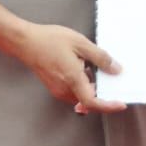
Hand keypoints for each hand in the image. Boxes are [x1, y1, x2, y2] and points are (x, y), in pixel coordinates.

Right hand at [13, 22, 127, 112]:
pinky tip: (78, 65)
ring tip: (86, 62)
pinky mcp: (54, 88)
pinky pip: (73, 90)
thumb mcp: (80, 43)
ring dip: (90, 84)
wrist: (25, 42)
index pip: (93, 102)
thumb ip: (100, 58)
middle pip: (89, 99)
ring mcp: (58, 90)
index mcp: (72, 79)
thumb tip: (115, 69)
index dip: (109, 106)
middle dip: (100, 89)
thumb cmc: (48, 40)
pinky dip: (81, 82)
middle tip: (106, 73)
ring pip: (81, 94)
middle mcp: (64, 89)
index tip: (120, 104)